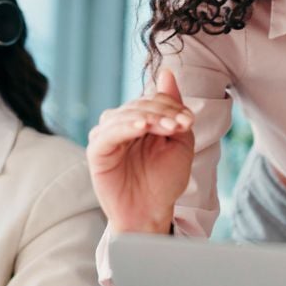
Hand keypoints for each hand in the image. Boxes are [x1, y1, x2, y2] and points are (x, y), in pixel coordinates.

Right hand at [87, 68, 194, 233]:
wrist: (153, 212)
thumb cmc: (164, 180)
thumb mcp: (179, 141)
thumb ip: (173, 108)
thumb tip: (166, 73)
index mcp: (140, 119)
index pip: (154, 99)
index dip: (172, 106)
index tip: (189, 121)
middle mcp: (121, 124)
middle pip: (140, 104)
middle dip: (164, 112)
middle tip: (182, 125)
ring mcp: (107, 137)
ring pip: (125, 114)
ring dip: (149, 117)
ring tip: (168, 128)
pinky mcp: (97, 151)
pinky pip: (108, 133)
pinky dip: (125, 127)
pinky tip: (142, 128)